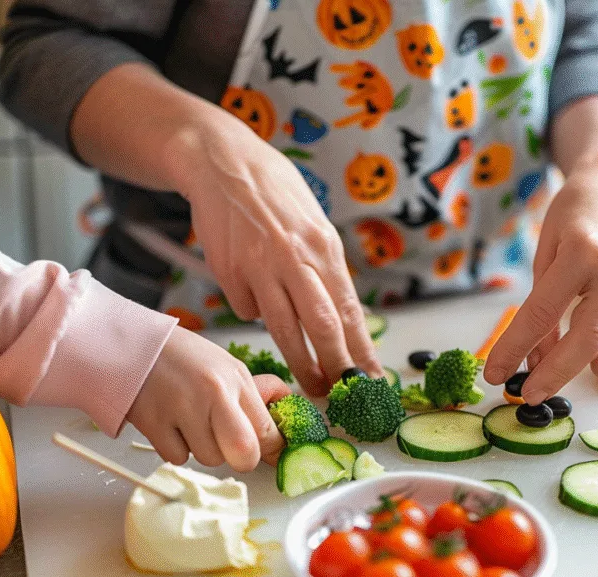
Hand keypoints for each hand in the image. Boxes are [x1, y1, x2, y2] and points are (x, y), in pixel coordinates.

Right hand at [126, 327, 291, 470]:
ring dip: (203, 448)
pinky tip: (170, 423)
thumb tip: (284, 415)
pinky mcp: (154, 423)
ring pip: (209, 459)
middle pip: (244, 455)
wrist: (130, 344)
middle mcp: (213, 393)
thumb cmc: (182, 357)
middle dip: (241, 459)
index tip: (271, 454)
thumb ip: (254, 397)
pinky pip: (178, 458)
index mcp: (236, 379)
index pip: (268, 430)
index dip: (272, 449)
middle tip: (230, 445)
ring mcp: (182, 409)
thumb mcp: (226, 366)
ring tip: (190, 421)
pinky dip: (175, 448)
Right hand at [170, 115, 381, 395]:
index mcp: (323, 246)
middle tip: (344, 395)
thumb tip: (346, 317)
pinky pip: (247, 307)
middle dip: (336, 367)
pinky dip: (254, 312)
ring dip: (300, 363)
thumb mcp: (315, 224)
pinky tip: (254, 296)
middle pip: (322, 326)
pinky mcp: (229, 271)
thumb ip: (326, 269)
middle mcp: (295, 257)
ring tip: (311, 386)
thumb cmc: (276, 195)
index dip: (362, 350)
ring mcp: (260, 266)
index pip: (349, 310)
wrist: (224, 162)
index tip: (373, 379)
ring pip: (283, 328)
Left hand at [484, 160, 597, 404]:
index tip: (495, 374)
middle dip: (554, 374)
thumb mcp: (545, 255)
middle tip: (530, 393)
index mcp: (582, 252)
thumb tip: (535, 360)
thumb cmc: (574, 218)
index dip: (514, 349)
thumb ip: (541, 308)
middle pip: (589, 339)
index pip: (541, 313)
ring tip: (582, 366)